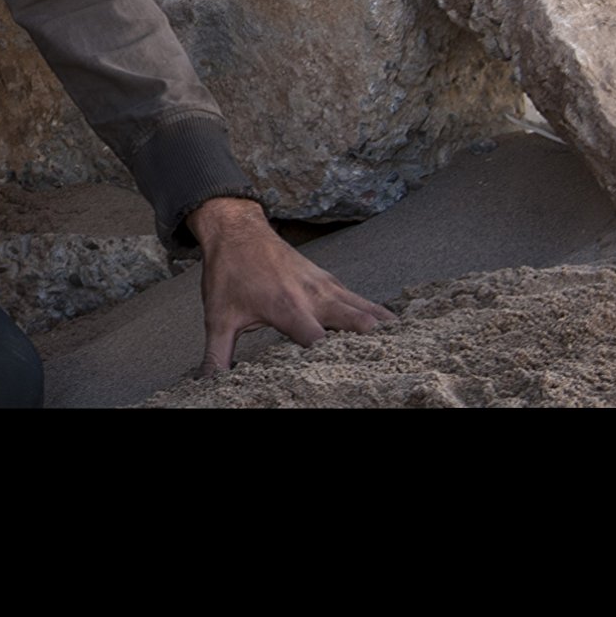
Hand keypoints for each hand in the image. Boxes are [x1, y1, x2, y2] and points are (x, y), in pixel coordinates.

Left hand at [190, 195, 392, 371]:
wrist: (237, 231)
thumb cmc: (228, 274)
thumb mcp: (218, 318)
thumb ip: (217, 355)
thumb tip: (207, 385)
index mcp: (287, 308)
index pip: (320, 343)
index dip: (331, 362)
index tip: (342, 379)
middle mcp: (314, 297)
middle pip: (358, 325)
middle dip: (372, 347)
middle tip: (390, 369)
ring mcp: (327, 287)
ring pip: (368, 312)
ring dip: (384, 332)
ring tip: (409, 353)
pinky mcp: (331, 282)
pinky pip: (362, 300)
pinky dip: (380, 316)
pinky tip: (398, 331)